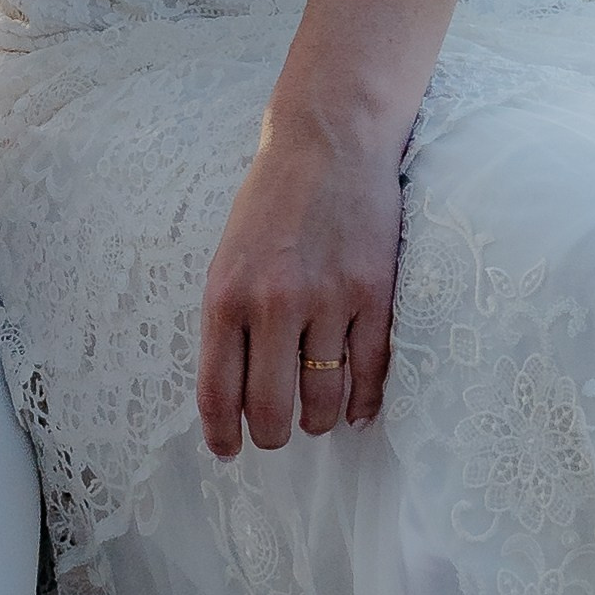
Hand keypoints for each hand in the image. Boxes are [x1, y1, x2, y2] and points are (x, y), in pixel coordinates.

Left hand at [197, 108, 403, 454]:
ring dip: (318, 421)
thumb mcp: (228, 258)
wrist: (329, 143)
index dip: (222, 435)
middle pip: (272, 409)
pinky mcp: (376, 295)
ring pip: (324, 400)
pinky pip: (372, 373)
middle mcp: (275, 304)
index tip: (229, 451)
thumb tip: (234, 394)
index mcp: (227, 296)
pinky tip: (357, 409)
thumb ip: (229, 322)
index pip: (218, 392)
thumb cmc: (272, 203)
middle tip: (277, 433)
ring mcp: (330, 301)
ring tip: (315, 417)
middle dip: (273, 435)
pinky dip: (365, 402)